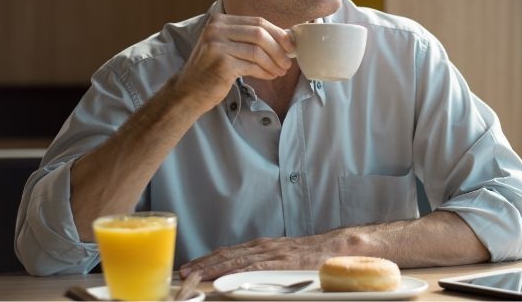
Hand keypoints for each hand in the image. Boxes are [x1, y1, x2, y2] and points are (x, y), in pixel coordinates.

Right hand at [172, 15, 294, 112]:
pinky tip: (269, 76)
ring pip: (258, 51)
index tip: (290, 45)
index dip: (278, 33)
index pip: (257, 21)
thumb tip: (282, 38)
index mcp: (220, 21)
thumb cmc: (211, 70)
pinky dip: (265, 72)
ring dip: (274, 63)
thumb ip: (247, 38)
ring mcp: (218, 46)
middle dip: (279, 49)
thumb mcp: (226, 46)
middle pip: (260, 34)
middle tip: (287, 62)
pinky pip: (253, 66)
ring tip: (280, 71)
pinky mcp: (222, 64)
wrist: (188, 92)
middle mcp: (217, 30)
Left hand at [179, 232, 363, 279]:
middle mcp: (264, 246)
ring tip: (197, 274)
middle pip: (227, 254)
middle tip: (185, 271)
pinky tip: (227, 276)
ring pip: (237, 259)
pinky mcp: (283, 262)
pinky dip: (239, 271)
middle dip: (204, 263)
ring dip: (214, 267)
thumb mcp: (283, 256)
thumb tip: (245, 274)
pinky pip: (257, 267)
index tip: (191, 265)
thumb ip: (265, 263)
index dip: (208, 258)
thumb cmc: (311, 254)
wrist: (336, 247)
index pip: (229, 251)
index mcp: (263, 246)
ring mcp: (272, 253)